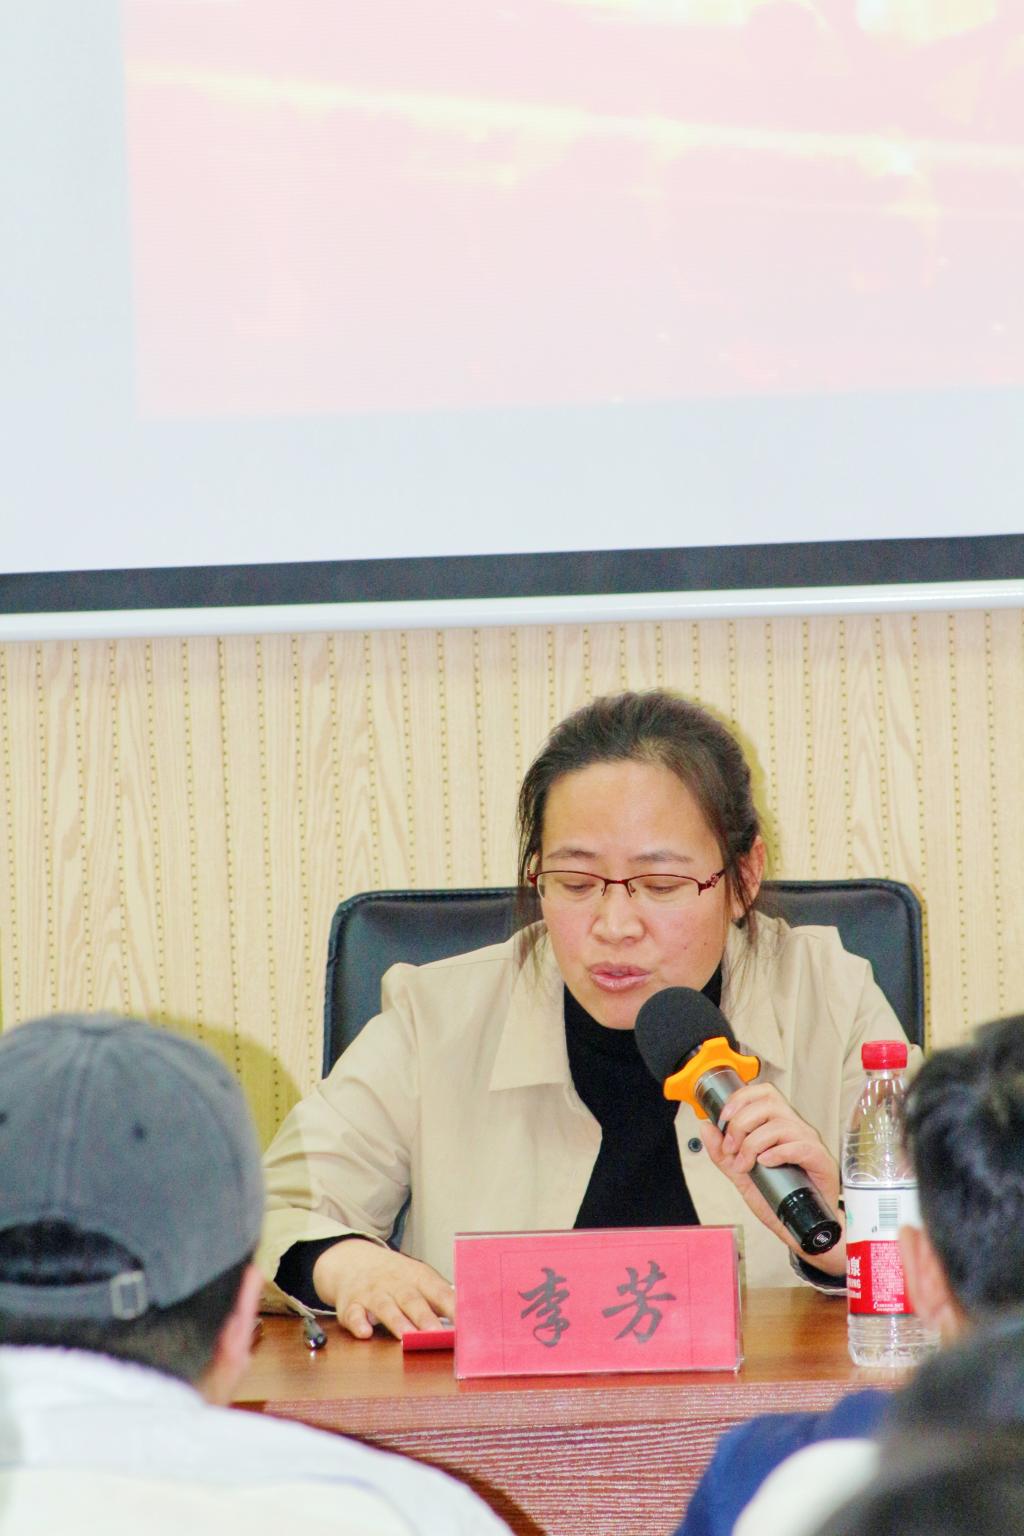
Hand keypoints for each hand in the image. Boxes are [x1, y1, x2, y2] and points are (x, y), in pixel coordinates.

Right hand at [312, 1238, 455, 1339]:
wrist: (354, 1261)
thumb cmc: (396, 1277)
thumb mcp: (419, 1279)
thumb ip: (440, 1298)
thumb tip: (471, 1319)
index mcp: (418, 1277)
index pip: (439, 1291)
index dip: (453, 1307)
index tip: (466, 1324)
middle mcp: (396, 1283)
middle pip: (412, 1300)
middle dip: (425, 1318)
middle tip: (438, 1336)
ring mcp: (373, 1293)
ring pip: (385, 1307)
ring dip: (396, 1322)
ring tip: (407, 1337)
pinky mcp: (351, 1305)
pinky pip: (353, 1314)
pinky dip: (358, 1323)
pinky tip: (365, 1332)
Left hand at [700, 1082, 845, 1275]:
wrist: (800, 1227)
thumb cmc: (778, 1198)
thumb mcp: (741, 1175)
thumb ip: (722, 1153)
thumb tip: (706, 1127)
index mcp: (778, 1125)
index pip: (763, 1093)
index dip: (740, 1099)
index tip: (723, 1119)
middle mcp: (795, 1129)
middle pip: (769, 1103)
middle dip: (741, 1122)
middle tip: (731, 1147)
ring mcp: (809, 1143)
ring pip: (781, 1124)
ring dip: (754, 1143)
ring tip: (746, 1163)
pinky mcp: (821, 1161)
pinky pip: (800, 1146)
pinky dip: (777, 1153)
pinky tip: (766, 1164)